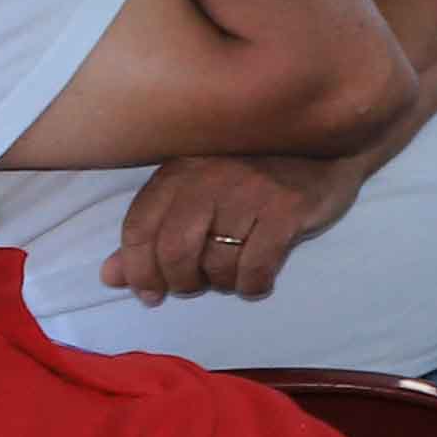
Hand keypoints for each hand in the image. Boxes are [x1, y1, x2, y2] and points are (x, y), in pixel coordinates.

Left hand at [100, 151, 355, 303]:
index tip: (149, 293)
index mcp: (179, 168)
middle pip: (173, 250)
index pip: (138, 226)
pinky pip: (256, 267)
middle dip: (180, 282)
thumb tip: (109, 277)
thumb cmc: (254, 170)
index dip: (138, 269)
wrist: (327, 142)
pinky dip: (252, 285)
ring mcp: (249, 192)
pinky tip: (257, 281)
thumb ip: (153, 233)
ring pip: (216, 263)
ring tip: (232, 276)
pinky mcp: (286, 209)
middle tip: (195, 287)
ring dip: (221, 283)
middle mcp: (208, 177)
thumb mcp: (198, 192)